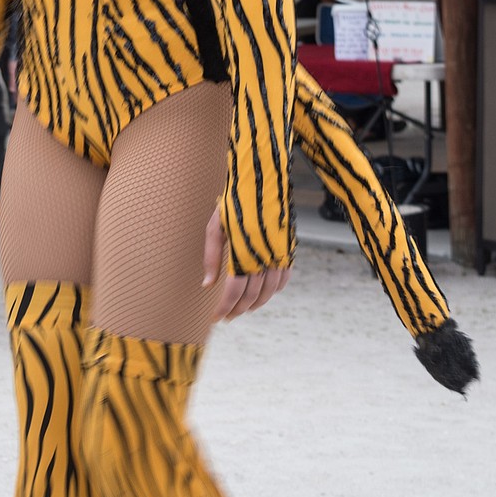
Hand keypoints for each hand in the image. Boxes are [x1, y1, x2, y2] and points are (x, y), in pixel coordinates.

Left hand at [202, 205, 290, 321]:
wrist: (261, 179)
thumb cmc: (233, 201)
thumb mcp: (215, 226)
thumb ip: (212, 257)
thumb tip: (206, 286)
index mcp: (244, 251)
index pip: (235, 291)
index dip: (225, 307)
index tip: (216, 318)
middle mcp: (264, 256)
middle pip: (252, 295)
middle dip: (238, 310)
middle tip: (227, 316)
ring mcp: (279, 253)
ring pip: (269, 291)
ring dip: (255, 304)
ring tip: (242, 309)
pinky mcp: (288, 247)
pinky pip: (284, 277)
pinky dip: (274, 290)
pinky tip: (262, 293)